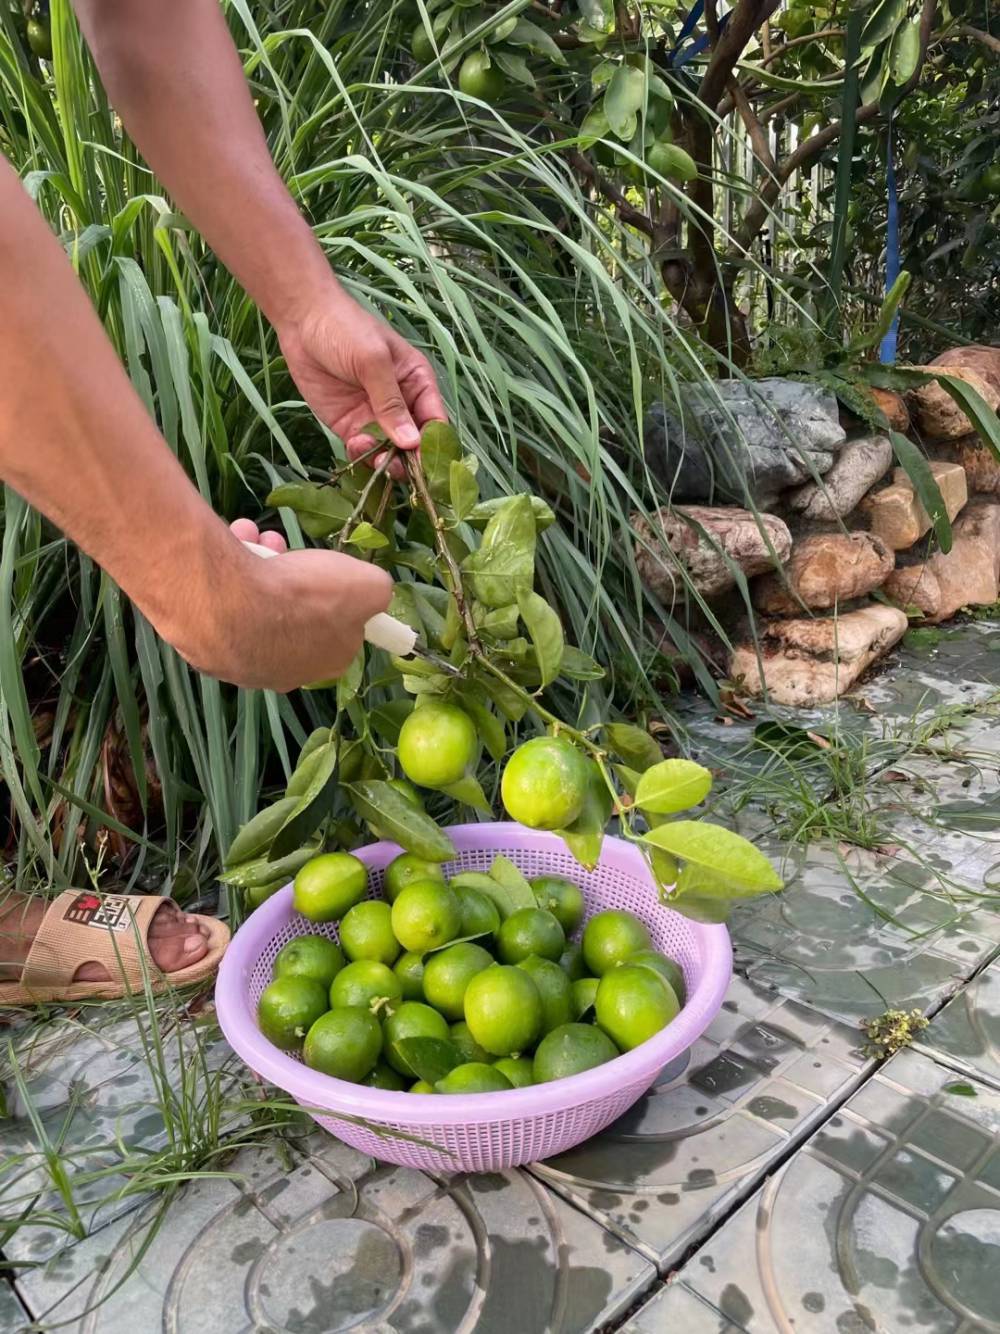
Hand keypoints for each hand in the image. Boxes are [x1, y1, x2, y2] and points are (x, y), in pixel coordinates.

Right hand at [171, 519, 392, 691]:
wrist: (228, 603)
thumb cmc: (306, 597)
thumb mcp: (368, 586)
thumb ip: (378, 589)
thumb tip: (374, 590)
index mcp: (325, 663)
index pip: (341, 634)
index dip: (339, 601)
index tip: (329, 575)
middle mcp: (284, 671)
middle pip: (296, 615)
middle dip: (294, 576)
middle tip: (288, 550)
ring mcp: (242, 662)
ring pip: (257, 605)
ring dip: (262, 565)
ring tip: (258, 539)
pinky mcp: (206, 646)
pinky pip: (224, 603)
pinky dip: (229, 573)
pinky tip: (233, 548)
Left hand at [278, 286, 446, 478]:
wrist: (302, 321)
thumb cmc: (346, 329)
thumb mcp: (373, 361)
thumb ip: (391, 403)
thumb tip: (411, 442)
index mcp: (417, 383)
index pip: (435, 422)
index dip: (434, 445)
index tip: (427, 464)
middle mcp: (401, 404)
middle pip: (414, 444)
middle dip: (408, 459)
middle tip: (397, 467)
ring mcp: (374, 418)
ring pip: (389, 452)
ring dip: (384, 460)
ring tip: (374, 455)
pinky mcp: (350, 426)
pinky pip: (362, 451)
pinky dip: (361, 455)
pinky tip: (355, 443)